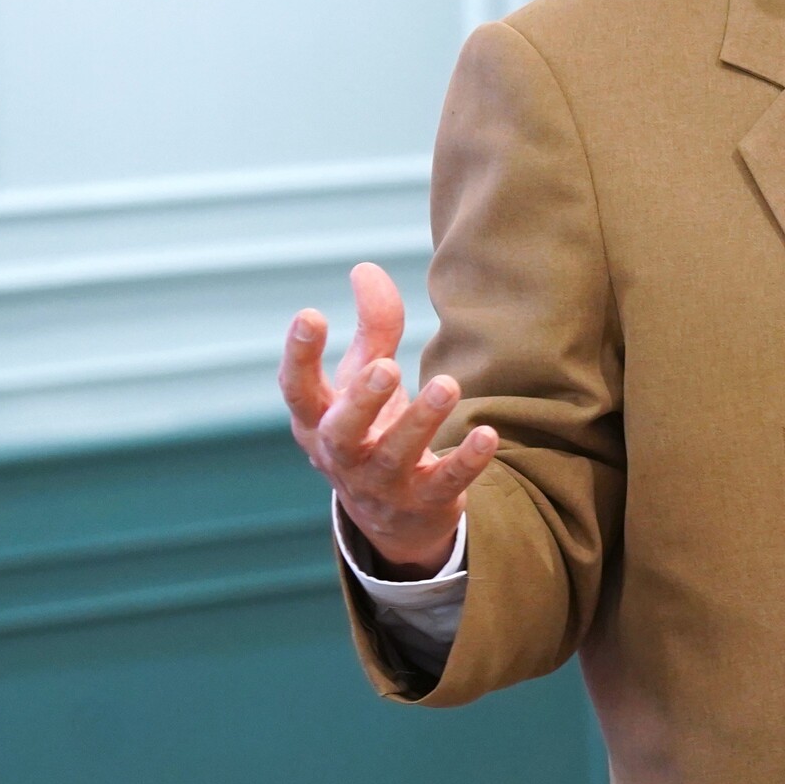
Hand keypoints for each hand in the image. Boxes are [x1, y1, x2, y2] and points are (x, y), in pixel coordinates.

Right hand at [280, 262, 499, 571]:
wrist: (391, 515)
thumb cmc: (370, 426)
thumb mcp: (363, 378)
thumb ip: (372, 327)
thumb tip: (365, 268)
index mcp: (318, 421)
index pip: (297, 390)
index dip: (298, 355)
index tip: (310, 314)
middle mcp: (342, 455)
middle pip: (343, 433)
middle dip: (362, 401)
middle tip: (386, 367)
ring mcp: (381, 484)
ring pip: (395, 457)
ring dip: (421, 422)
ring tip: (447, 385)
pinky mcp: (424, 501)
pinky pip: (444, 483)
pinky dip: (465, 461)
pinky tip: (487, 434)